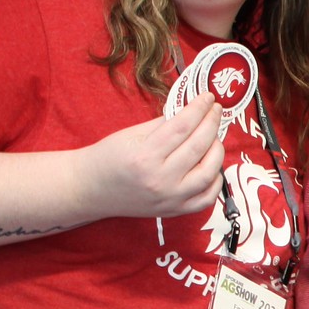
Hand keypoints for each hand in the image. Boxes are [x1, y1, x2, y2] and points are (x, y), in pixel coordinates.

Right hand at [74, 98, 224, 219]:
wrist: (91, 189)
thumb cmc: (109, 158)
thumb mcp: (131, 134)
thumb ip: (164, 124)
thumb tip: (192, 112)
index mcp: (145, 156)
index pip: (182, 127)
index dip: (199, 109)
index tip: (208, 98)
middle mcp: (159, 179)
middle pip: (198, 147)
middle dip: (211, 124)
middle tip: (216, 111)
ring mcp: (170, 198)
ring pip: (208, 173)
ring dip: (217, 151)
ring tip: (214, 137)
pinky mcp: (175, 210)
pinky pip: (206, 198)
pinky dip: (216, 181)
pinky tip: (213, 166)